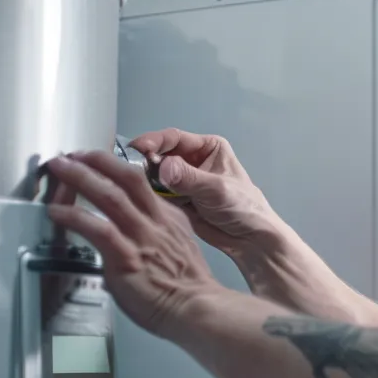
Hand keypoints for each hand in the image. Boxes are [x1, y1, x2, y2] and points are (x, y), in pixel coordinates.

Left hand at [44, 150, 222, 340]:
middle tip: (73, 154)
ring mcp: (141, 237)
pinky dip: (74, 216)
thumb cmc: (187, 289)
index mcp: (168, 217)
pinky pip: (97, 228)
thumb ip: (154, 237)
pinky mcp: (126, 257)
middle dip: (96, 160)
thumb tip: (126, 241)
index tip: (95, 162)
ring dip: (80, 178)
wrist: (197, 309)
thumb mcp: (178, 248)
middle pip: (126, 177)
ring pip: (109, 195)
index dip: (114, 168)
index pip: (140, 182)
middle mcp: (154, 221)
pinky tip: (57, 211)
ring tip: (59, 168)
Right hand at [129, 128, 283, 258]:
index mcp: (208, 147)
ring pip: (156, 174)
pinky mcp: (177, 199)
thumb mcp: (216, 189)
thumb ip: (189, 178)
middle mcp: (194, 159)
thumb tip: (163, 167)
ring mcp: (184, 180)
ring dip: (144, 179)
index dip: (154, 141)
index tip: (136, 149)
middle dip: (145, 161)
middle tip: (128, 171)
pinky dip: (149, 195)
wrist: (250, 239)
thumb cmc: (242, 207)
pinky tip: (137, 198)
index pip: (175, 138)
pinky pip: (157, 193)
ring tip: (128, 186)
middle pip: (161, 155)